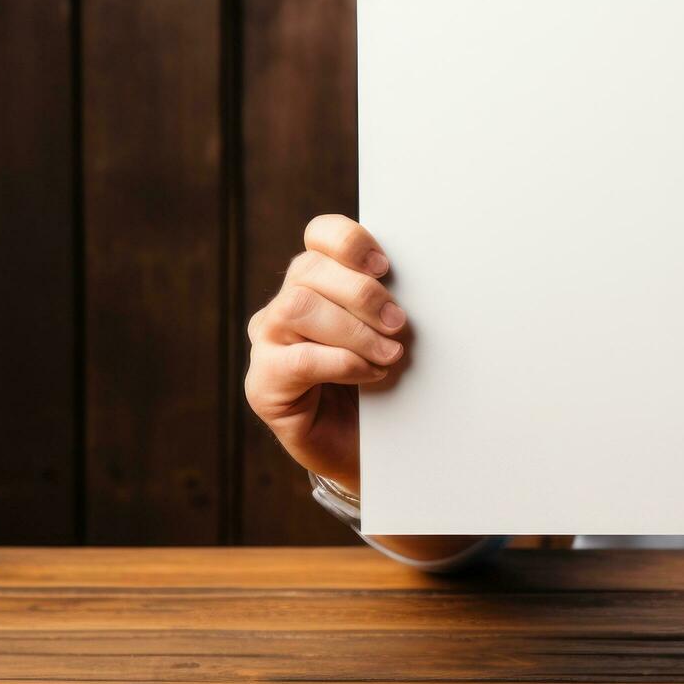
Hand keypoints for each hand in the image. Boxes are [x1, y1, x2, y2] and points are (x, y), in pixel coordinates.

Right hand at [245, 214, 405, 491]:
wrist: (369, 448)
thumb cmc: (385, 384)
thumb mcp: (393, 335)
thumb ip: (390, 303)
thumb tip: (419, 283)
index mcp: (318, 282)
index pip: (319, 236)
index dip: (349, 240)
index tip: (384, 265)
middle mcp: (285, 306)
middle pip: (309, 270)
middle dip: (362, 293)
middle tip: (399, 323)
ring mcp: (269, 343)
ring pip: (297, 308)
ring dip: (353, 330)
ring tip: (390, 354)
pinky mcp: (263, 384)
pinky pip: (297, 359)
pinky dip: (342, 363)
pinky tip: (370, 374)